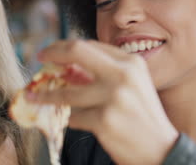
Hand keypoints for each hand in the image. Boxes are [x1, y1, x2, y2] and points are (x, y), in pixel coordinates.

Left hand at [28, 40, 178, 164]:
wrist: (161, 150)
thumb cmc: (142, 116)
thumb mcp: (131, 85)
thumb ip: (105, 71)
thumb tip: (66, 66)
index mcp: (130, 62)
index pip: (89, 45)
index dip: (64, 46)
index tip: (50, 52)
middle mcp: (123, 74)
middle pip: (76, 51)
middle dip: (52, 53)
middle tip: (39, 58)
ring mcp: (113, 97)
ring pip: (66, 91)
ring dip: (46, 95)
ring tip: (35, 97)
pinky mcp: (104, 120)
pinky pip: (73, 117)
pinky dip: (68, 120)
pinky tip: (69, 121)